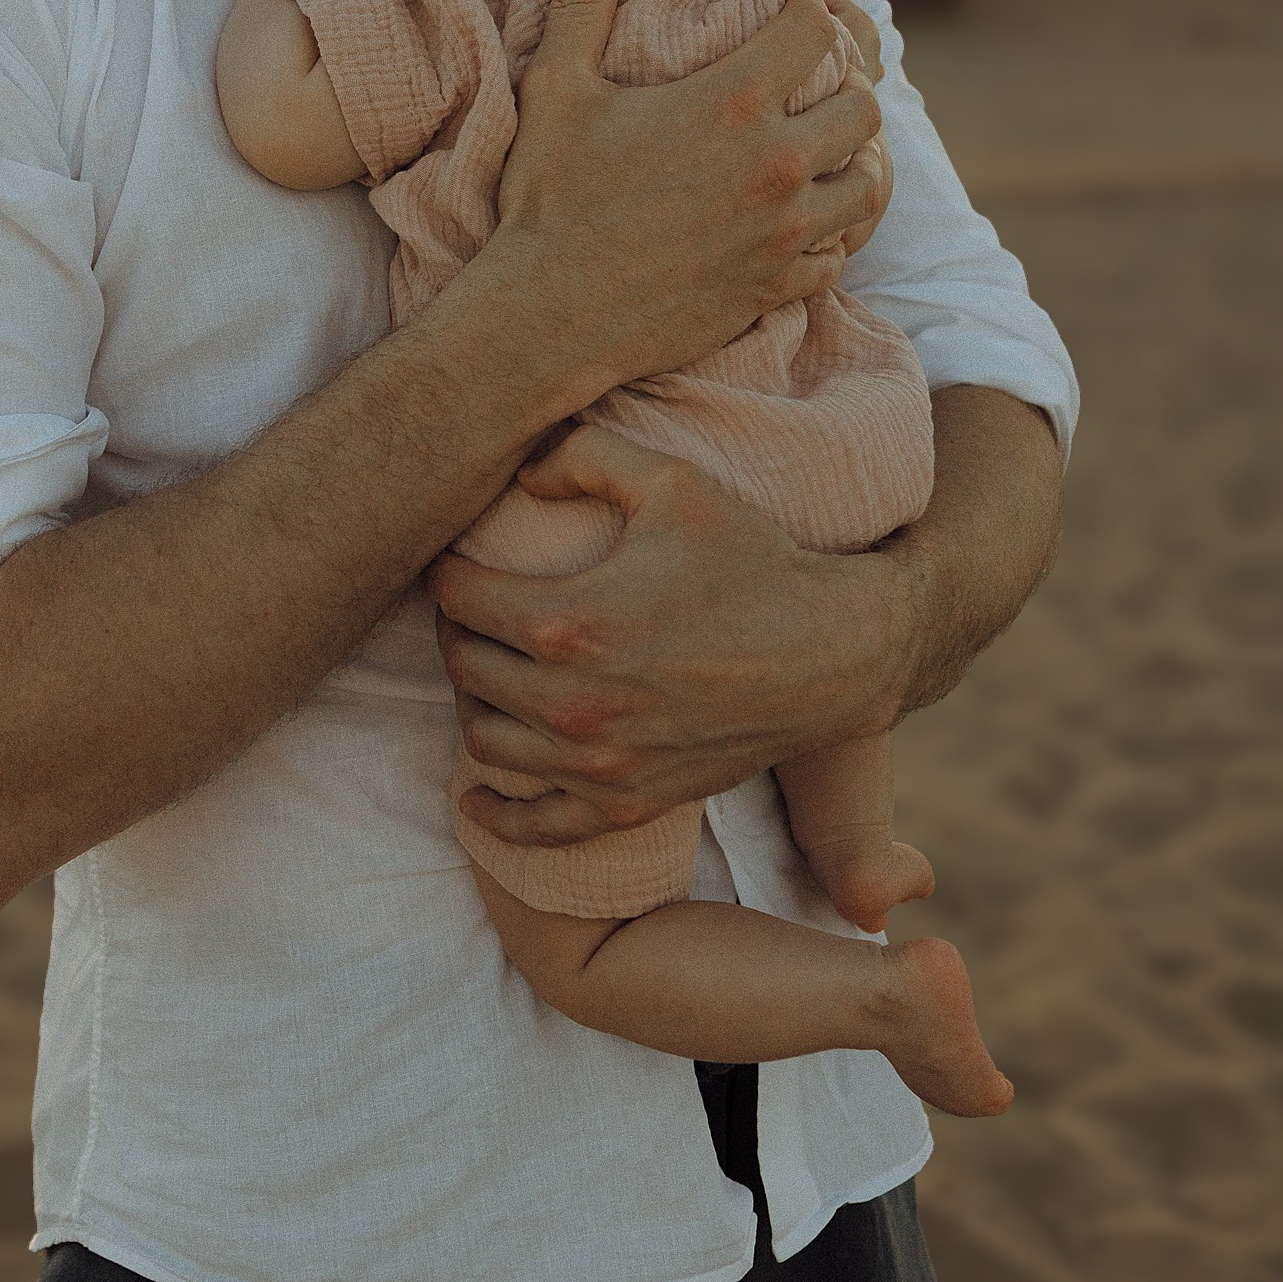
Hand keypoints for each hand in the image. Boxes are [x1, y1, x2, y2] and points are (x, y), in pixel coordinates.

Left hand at [430, 424, 919, 844]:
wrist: (835, 653)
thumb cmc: (754, 559)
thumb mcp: (673, 481)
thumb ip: (582, 454)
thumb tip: (519, 473)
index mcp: (571, 621)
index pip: (456, 597)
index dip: (447, 569)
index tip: (460, 558)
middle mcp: (574, 704)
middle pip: (463, 665)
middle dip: (457, 629)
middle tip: (476, 606)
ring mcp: (599, 764)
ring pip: (483, 738)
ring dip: (475, 700)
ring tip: (493, 667)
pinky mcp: (627, 803)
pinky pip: (535, 827)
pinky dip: (496, 813)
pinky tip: (473, 796)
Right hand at [474, 0, 888, 405]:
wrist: (549, 312)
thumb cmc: (550, 197)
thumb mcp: (556, 91)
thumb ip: (581, 10)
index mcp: (729, 102)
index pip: (816, 30)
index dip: (808, 12)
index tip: (789, 16)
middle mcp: (772, 162)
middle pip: (862, 107)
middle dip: (845, 90)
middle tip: (814, 91)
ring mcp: (781, 230)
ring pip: (866, 186)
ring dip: (850, 167)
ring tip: (823, 160)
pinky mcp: (775, 285)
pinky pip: (836, 256)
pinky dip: (826, 239)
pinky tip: (797, 228)